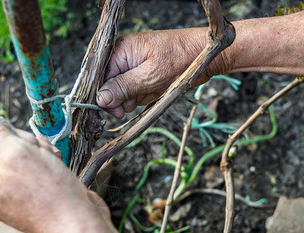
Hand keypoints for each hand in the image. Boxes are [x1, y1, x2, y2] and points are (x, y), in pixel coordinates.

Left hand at [0, 109, 108, 232]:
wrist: (78, 225)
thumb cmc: (49, 193)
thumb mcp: (17, 154)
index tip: (7, 131)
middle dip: (15, 138)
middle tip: (32, 150)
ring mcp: (9, 188)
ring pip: (14, 150)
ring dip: (34, 147)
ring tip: (49, 160)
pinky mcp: (29, 191)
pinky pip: (30, 163)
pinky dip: (43, 158)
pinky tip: (55, 165)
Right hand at [97, 28, 219, 117]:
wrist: (204, 56)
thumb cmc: (179, 59)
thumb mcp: (150, 76)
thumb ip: (123, 87)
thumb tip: (100, 98)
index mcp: (119, 51)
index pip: (99, 78)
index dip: (103, 96)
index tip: (113, 111)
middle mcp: (122, 58)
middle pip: (108, 87)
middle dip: (119, 100)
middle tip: (130, 106)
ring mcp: (132, 67)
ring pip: (120, 93)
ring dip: (131, 100)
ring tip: (146, 94)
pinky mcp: (142, 76)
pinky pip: (133, 93)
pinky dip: (141, 98)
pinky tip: (152, 93)